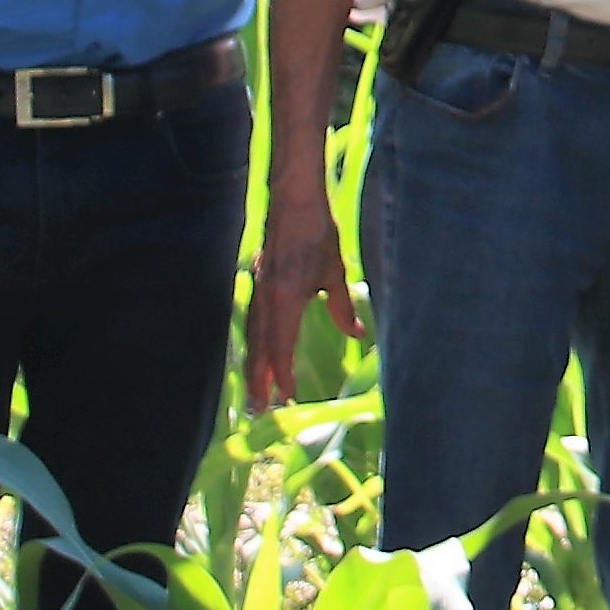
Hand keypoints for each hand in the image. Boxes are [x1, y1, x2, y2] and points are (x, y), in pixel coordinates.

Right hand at [250, 180, 362, 406]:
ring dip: (254, 366)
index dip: (283, 374)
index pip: (280, 346)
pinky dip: (255, 344)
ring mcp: (259, 291)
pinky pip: (254, 322)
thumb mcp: (334, 271)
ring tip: (257, 392)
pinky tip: (258, 354)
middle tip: (260, 410)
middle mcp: (267, 299)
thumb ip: (341, 306)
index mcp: (285, 298)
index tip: (288, 397)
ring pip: (253, 337)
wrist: (292, 200)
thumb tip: (356, 334)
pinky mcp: (259, 283)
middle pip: (259, 348)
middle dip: (259, 380)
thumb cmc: (316, 233)